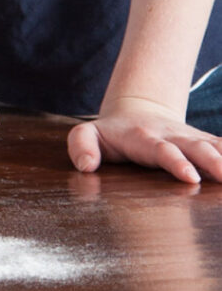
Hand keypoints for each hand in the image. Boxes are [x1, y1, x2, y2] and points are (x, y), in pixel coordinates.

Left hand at [68, 96, 221, 186]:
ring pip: (217, 146)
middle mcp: (174, 137)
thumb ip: (82, 145)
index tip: (189, 177)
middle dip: (212, 160)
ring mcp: (193, 140)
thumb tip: (86, 165)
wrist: (138, 113)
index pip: (161, 150)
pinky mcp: (206, 144)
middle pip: (196, 147)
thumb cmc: (112, 134)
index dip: (175, 161)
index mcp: (145, 137)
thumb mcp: (89, 135)